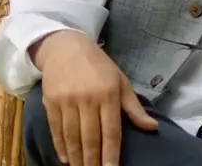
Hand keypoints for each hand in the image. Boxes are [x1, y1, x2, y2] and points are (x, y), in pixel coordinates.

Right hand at [32, 30, 159, 165]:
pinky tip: (66, 159)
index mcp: (108, 94)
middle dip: (93, 161)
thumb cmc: (98, 66)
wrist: (65, 47)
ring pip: (72, 136)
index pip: (110, 131)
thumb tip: (152, 127)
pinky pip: (55, 129)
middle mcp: (87, 98)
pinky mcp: (50, 101)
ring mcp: (66, 100)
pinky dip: (60, 146)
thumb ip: (134, 108)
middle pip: (90, 138)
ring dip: (77, 157)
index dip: (111, 154)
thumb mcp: (120, 82)